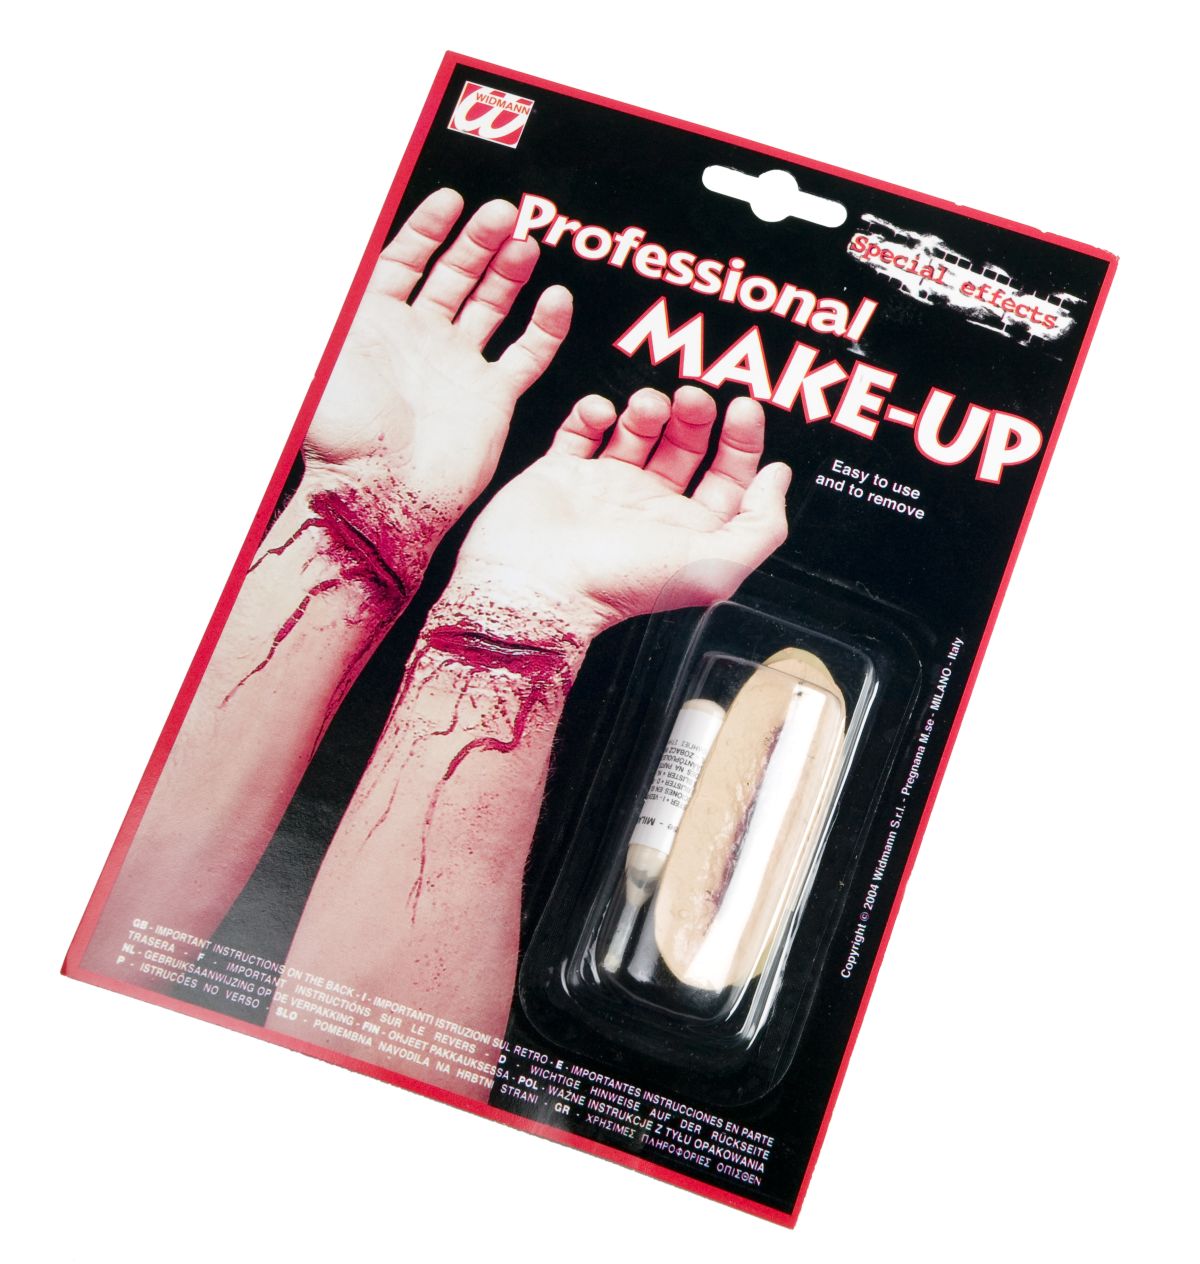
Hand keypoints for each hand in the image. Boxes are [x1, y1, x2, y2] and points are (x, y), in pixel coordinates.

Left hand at [305, 188, 572, 525]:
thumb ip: (326, 304)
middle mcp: (419, 343)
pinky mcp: (492, 398)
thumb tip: (333, 256)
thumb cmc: (342, 431)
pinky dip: (544, 327)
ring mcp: (458, 369)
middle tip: (502, 213)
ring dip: (508, 272)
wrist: (383, 493)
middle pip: (453, 276)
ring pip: (491, 306)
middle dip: (477, 241)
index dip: (426, 229)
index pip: (403, 261)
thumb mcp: (318, 354)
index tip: (450, 200)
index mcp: (376, 327)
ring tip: (523, 243)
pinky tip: (554, 298)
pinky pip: (526, 355)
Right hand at [455, 386, 790, 634]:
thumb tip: (777, 480)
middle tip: (694, 398)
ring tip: (647, 407)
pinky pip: (580, 431)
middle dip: (696, 416)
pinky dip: (591, 412)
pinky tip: (600, 414)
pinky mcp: (561, 474)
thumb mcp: (716, 566)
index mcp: (686, 533)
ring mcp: (604, 490)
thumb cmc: (617, 584)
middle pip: (686, 447)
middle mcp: (648, 511)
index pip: (728, 478)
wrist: (535, 582)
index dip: (742, 442)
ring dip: (647, 409)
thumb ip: (761, 524)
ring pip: (637, 433)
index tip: (743, 410)